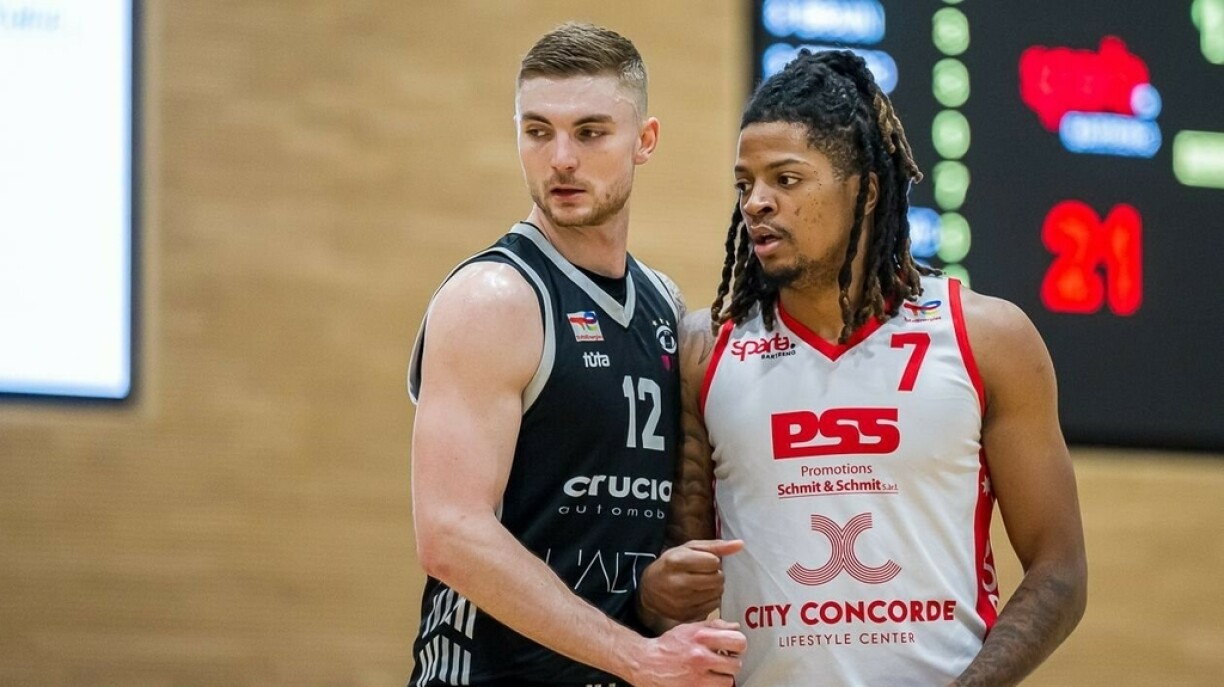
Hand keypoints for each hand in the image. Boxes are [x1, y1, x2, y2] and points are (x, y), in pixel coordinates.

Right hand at [631, 618, 745, 686]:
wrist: (647, 663)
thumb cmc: (668, 645)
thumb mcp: (689, 628)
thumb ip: (714, 626)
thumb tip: (735, 627)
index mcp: (701, 638)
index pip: (738, 641)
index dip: (739, 645)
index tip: (733, 648)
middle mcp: (700, 657)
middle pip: (736, 664)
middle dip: (731, 663)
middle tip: (723, 661)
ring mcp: (697, 677)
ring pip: (728, 681)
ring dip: (723, 677)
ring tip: (713, 672)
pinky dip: (713, 685)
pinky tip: (706, 679)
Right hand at [640, 539, 742, 621]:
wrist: (649, 589)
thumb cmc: (671, 564)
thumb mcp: (688, 548)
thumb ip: (715, 546)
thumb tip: (741, 544)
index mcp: (677, 561)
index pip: (713, 562)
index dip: (713, 561)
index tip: (704, 562)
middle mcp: (678, 582)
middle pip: (717, 579)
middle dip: (716, 575)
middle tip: (705, 574)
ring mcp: (681, 601)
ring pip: (717, 594)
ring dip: (715, 588)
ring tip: (702, 584)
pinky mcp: (685, 616)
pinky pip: (712, 607)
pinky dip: (710, 600)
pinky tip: (700, 595)